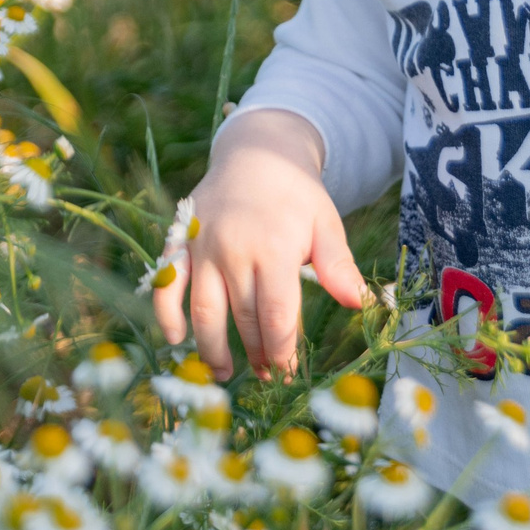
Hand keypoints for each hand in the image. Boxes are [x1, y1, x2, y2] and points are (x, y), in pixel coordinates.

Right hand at [151, 109, 365, 379]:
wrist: (255, 152)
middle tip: (268, 376)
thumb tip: (362, 304)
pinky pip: (167, 284)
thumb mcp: (326, 223)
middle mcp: (234, 251)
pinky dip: (167, 313)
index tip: (289, 373)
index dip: (282, 352)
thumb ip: (339, 265)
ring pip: (205, 310)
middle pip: (244, 319)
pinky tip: (176, 339)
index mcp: (274, 249)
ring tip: (225, 373)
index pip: (276, 316)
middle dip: (256, 354)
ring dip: (212, 348)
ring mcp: (203, 248)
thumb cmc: (296, 194)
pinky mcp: (181, 242)